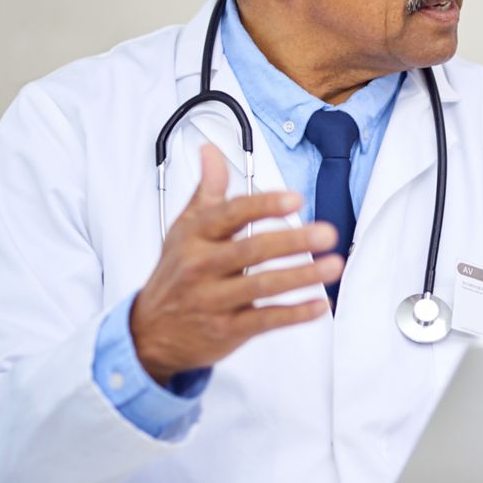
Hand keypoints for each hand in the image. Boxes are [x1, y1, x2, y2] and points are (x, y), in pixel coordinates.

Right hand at [131, 144, 342, 384]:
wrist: (149, 331)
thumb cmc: (177, 272)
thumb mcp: (185, 229)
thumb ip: (208, 191)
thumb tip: (211, 151)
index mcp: (195, 235)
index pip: (231, 214)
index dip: (264, 205)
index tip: (296, 198)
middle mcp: (201, 266)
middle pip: (252, 249)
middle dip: (293, 240)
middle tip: (327, 233)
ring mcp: (212, 300)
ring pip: (262, 285)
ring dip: (302, 276)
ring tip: (334, 265)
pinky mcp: (225, 330)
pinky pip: (264, 320)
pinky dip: (294, 313)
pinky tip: (319, 304)